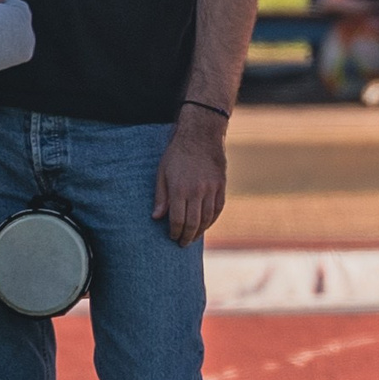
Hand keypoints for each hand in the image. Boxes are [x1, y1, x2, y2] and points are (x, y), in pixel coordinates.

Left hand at [153, 104, 227, 246]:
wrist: (201, 136)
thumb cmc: (177, 154)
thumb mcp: (162, 173)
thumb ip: (160, 196)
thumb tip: (157, 217)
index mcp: (179, 189)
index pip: (177, 220)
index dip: (174, 232)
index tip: (172, 237)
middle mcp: (196, 191)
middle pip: (193, 223)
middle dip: (186, 236)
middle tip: (182, 243)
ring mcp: (211, 189)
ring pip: (207, 218)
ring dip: (200, 231)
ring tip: (193, 237)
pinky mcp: (221, 186)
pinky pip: (218, 208)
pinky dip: (212, 219)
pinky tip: (206, 224)